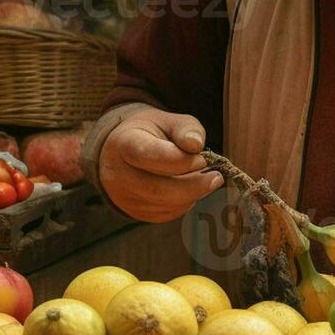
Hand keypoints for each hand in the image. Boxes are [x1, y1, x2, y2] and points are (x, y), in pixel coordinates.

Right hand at [99, 108, 223, 221]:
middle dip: (193, 185)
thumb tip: (196, 145)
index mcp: (124, 144)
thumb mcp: (168, 121)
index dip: (180, 160)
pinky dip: (184, 203)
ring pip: (164, 205)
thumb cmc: (151, 133)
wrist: (124, 152)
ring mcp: (124, 197)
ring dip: (192, 195)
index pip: (149, 155)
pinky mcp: (135, 212)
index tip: (202, 156)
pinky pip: (166, 213)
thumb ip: (186, 129)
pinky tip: (189, 188)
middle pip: (157, 189)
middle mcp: (118, 174)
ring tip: (205, 180)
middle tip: (216, 177)